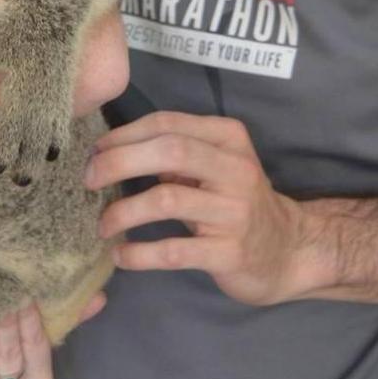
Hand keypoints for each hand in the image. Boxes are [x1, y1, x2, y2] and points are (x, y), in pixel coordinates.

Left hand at [84, 110, 309, 305]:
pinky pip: (174, 250)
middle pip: (168, 151)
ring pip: (166, 199)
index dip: (124, 135)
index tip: (95, 150)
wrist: (289, 250)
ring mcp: (235, 211)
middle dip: (119, 162)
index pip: (167, 123)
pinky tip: (121, 255)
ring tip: (102, 224)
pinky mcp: (230, 252)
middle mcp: (235, 168)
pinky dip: (140, 253)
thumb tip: (112, 150)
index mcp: (228, 137)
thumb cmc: (236, 200)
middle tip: (88, 179)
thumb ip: (175, 150)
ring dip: (124, 211)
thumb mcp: (215, 164)